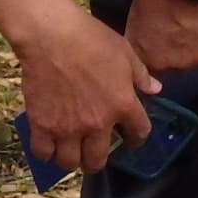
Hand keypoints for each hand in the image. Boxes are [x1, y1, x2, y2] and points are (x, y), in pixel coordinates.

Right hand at [11, 1, 157, 174]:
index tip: (130, 137)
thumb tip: (155, 89)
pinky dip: (46, 152)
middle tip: (93, 154)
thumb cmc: (90, 38)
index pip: (138, 133)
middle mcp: (97, 123)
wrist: (51, 35)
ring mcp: (68, 127)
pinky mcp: (42, 125)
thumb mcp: (125, 52)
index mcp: (122, 104)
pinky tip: (48, 144)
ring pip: (70, 163)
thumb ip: (141, 75)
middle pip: (98, 160)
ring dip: (72, 160)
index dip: (136, 138)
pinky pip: (44, 153)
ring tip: (69, 151)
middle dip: (97, 161)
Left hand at [125, 0, 197, 79]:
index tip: (151, 42)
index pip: (147, 69)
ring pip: (188, 56)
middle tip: (169, 30)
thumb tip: (137, 47)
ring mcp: (196, 58)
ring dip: (186, 46)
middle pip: (170, 64)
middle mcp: (175, 66)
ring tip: (184, 24)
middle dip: (168, 52)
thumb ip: (137, 40)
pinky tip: (197, 22)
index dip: (149, 55)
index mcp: (152, 61)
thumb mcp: (134, 17)